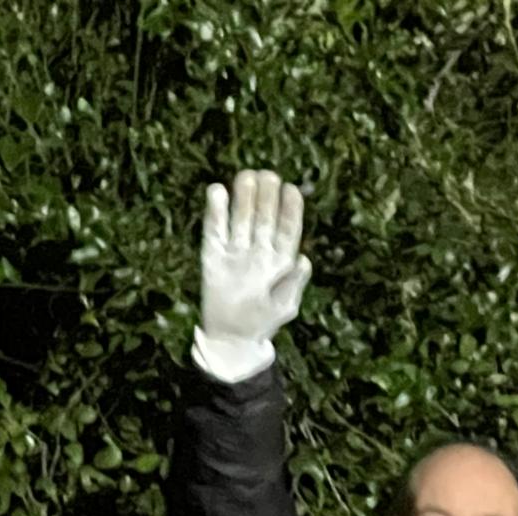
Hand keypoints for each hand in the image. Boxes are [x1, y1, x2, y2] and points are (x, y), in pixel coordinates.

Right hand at [200, 169, 312, 344]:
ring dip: (243, 197)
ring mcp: (235, 250)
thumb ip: (294, 284)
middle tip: (267, 174)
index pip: (287, 230)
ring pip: (240, 218)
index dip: (291, 210)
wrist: (232, 338)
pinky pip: (214, 229)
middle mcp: (258, 250)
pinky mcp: (213, 255)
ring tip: (246, 176)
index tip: (292, 190)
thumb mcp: (284, 306)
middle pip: (264, 218)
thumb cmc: (262, 322)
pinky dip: (215, 211)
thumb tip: (304, 260)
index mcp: (280, 261)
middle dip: (266, 196)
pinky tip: (217, 191)